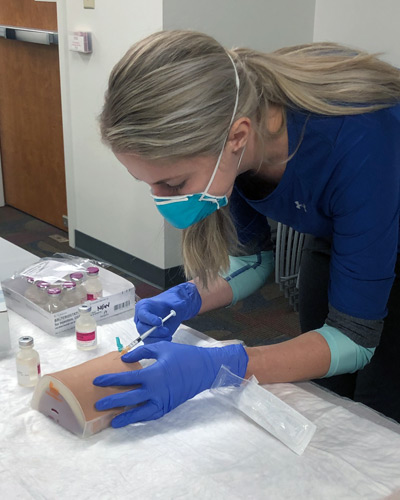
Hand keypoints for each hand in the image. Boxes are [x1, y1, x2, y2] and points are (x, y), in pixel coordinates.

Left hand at [93, 341, 247, 427]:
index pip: (126, 379)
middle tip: (98, 404)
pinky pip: (152, 415)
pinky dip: (141, 417)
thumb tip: (126, 358)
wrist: (204, 369)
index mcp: (153, 374)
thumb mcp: (162, 348)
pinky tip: (133, 418)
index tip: (97, 381)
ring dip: (126, 418)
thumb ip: (142, 352)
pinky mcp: (169, 406)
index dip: (110, 380)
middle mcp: (156, 391)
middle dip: (112, 402)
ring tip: (113, 422)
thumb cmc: (183, 355)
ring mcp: (163, 401)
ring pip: (140, 413)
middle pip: (129, 399)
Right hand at [134, 282, 201, 342]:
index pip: (142, 314)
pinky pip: (151, 343)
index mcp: (143, 306)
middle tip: (166, 331)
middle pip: (142, 328)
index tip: (160, 322)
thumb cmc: (172, 304)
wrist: (174, 311)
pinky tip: (167, 338)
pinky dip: (159, 342)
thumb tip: (179, 307)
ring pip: (146, 338)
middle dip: (155, 331)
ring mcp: (143, 328)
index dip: (150, 319)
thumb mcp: (176, 302)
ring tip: (168, 335)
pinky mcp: (148, 336)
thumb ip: (177, 305)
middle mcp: (141, 318)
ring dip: (158, 338)